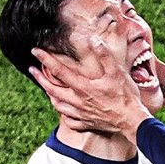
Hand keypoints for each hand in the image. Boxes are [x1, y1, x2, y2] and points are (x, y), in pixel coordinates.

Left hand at [30, 44, 149, 134]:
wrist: (132, 122)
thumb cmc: (126, 97)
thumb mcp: (117, 72)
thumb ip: (104, 55)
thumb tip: (93, 39)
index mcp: (83, 87)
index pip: (58, 70)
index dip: (45, 59)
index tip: (35, 51)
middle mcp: (78, 101)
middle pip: (52, 89)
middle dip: (40, 78)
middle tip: (32, 70)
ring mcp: (81, 114)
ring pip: (58, 106)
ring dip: (50, 96)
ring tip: (47, 90)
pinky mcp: (88, 124)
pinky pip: (70, 121)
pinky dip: (64, 116)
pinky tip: (64, 112)